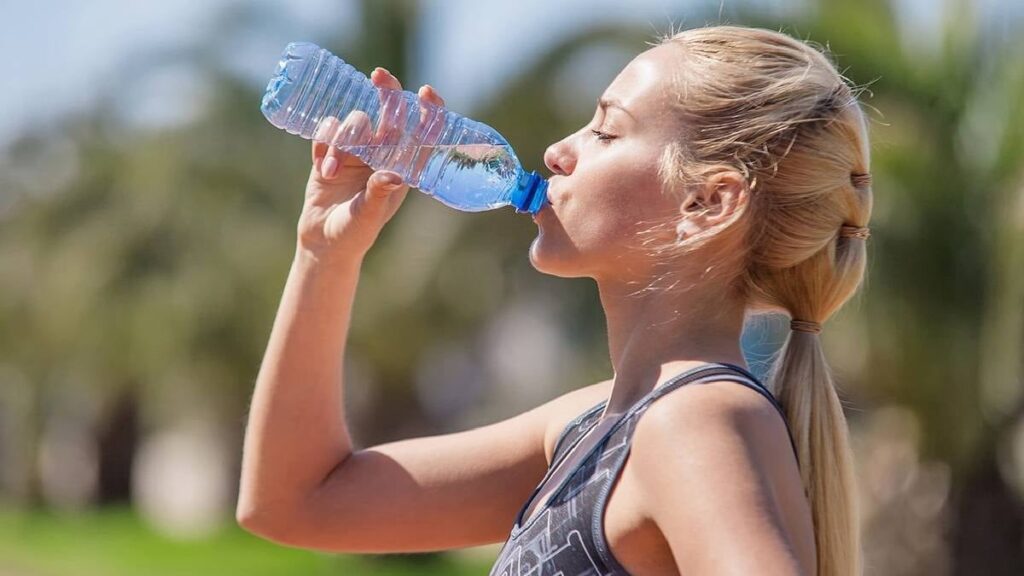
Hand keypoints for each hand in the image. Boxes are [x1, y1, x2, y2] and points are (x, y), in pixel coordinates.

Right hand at [295, 68, 446, 260]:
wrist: (323, 241)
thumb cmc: (355, 233)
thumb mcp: (368, 216)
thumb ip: (379, 194)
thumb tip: (394, 175)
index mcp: (401, 168)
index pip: (422, 134)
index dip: (429, 111)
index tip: (426, 91)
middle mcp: (382, 154)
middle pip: (390, 113)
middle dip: (387, 91)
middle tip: (379, 75)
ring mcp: (356, 151)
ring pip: (354, 121)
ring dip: (342, 139)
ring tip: (333, 172)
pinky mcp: (330, 152)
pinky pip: (327, 131)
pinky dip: (324, 143)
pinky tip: (323, 169)